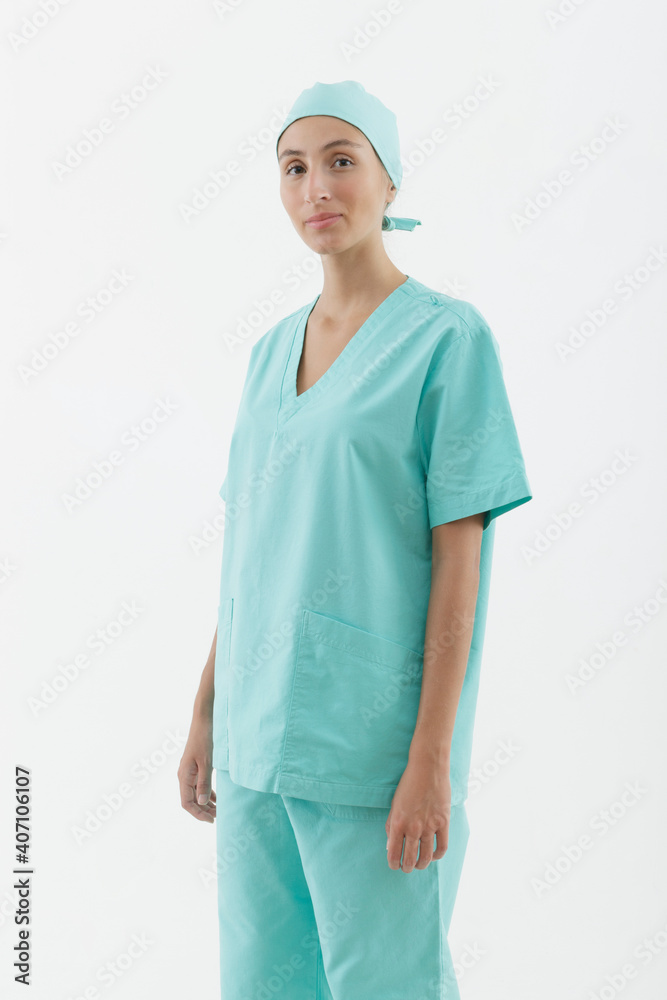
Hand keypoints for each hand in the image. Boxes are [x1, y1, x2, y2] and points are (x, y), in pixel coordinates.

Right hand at [177, 712, 216, 822]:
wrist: (203, 722)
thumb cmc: (204, 740)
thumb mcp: (206, 763)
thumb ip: (204, 783)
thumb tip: (203, 802)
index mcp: (184, 776)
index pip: (187, 803)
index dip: (198, 814)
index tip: (211, 820)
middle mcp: (184, 777)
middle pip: (190, 801)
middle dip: (202, 811)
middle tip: (217, 818)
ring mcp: (188, 773)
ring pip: (194, 794)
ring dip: (205, 804)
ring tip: (218, 811)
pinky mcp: (195, 768)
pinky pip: (198, 786)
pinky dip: (207, 793)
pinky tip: (216, 798)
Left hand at [385, 756, 451, 871]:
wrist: (427, 768)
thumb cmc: (408, 784)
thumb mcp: (394, 804)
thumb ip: (391, 825)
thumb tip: (390, 845)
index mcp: (397, 823)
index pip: (394, 853)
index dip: (393, 864)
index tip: (394, 865)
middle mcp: (413, 828)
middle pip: (410, 859)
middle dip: (407, 867)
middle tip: (407, 868)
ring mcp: (429, 826)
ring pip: (426, 857)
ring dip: (421, 865)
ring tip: (419, 864)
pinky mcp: (444, 823)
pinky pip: (442, 847)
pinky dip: (437, 856)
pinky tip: (433, 855)